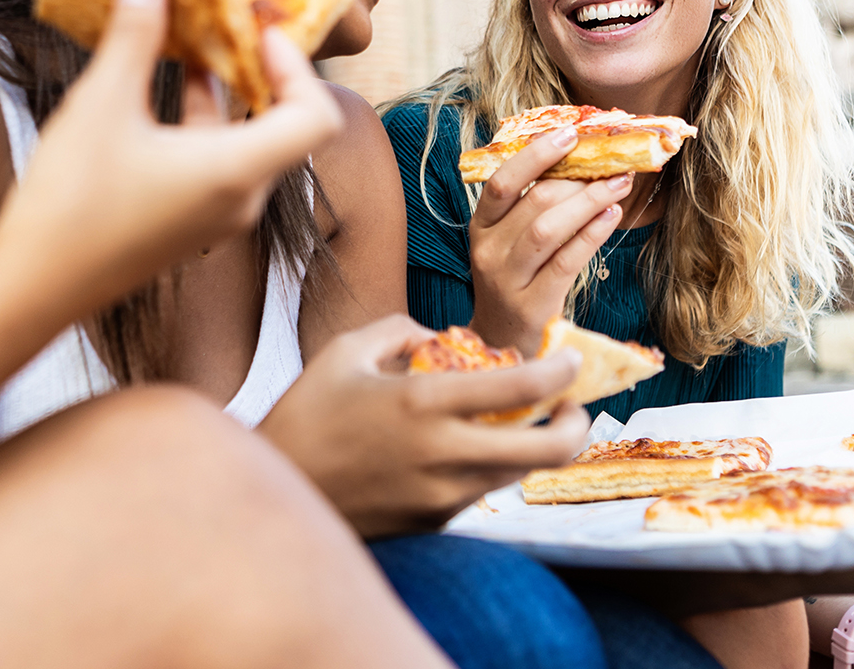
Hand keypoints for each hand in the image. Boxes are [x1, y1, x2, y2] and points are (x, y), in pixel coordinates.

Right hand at [0, 0, 342, 328]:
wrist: (34, 287)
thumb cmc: (71, 202)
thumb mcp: (102, 104)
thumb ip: (134, 35)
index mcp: (237, 172)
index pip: (315, 117)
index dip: (298, 67)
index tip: (259, 30)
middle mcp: (240, 199)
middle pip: (283, 125)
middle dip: (259, 69)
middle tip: (231, 25)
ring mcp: (216, 217)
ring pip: (244, 143)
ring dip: (223, 93)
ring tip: (191, 43)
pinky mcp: (189, 223)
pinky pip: (218, 164)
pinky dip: (202, 123)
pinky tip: (160, 88)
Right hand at [258, 314, 591, 537]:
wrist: (277, 491)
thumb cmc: (306, 413)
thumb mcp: (345, 352)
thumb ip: (400, 331)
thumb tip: (439, 337)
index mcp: (423, 402)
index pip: (523, 386)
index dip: (563, 371)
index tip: (573, 358)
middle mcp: (442, 453)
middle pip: (546, 450)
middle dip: (576, 426)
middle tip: (573, 408)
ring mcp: (441, 495)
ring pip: (519, 473)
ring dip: (535, 447)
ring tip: (528, 423)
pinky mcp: (433, 522)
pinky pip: (480, 489)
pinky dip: (489, 465)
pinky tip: (470, 447)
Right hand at [467, 129, 631, 352]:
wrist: (500, 344)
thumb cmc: (514, 283)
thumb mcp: (508, 244)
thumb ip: (529, 208)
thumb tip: (578, 162)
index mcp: (480, 229)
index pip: (501, 182)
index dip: (535, 155)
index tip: (569, 134)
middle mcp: (487, 252)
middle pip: (533, 202)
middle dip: (577, 178)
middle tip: (612, 163)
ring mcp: (506, 282)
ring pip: (548, 229)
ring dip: (588, 201)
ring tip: (620, 183)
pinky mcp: (531, 307)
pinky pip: (566, 262)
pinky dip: (591, 234)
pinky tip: (612, 215)